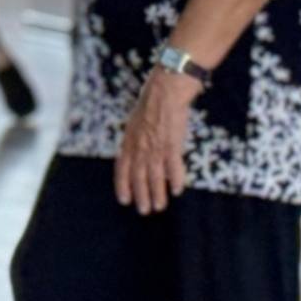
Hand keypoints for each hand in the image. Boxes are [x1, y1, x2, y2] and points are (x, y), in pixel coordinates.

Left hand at [115, 68, 197, 213]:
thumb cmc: (152, 101)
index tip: (125, 201)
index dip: (123, 187)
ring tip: (160, 207)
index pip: (122, 170)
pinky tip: (178, 190)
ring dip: (157, 195)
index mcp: (128, 142)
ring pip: (155, 178)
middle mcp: (140, 148)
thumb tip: (136, 150)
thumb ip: (135, 138)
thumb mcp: (134, 121)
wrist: (166, 90)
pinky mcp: (172, 145)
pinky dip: (176, 180)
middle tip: (145, 210)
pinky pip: (174, 168)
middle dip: (141, 196)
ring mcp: (155, 148)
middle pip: (139, 178)